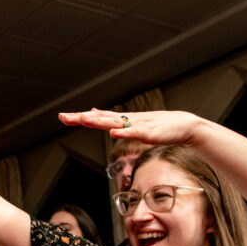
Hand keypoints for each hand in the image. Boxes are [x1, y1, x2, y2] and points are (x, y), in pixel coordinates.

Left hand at [59, 109, 205, 146]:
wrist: (184, 126)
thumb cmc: (159, 126)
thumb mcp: (131, 123)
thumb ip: (112, 119)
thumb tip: (93, 113)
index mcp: (121, 120)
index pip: (96, 118)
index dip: (79, 117)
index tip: (62, 117)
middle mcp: (126, 120)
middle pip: (100, 118)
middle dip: (81, 118)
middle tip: (63, 117)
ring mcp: (138, 125)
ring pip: (115, 123)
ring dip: (99, 121)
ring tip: (84, 120)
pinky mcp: (150, 132)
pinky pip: (135, 132)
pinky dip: (124, 132)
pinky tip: (113, 133)